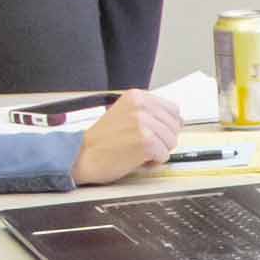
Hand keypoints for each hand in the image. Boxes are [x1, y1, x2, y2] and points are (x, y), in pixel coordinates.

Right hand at [69, 88, 186, 185]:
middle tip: (139, 144)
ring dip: (157, 152)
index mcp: (137, 96)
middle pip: (175, 127)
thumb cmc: (102, 140)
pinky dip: (152, 163)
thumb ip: (148, 113)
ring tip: (136, 151)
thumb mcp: (125, 114)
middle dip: (162, 140)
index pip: (173, 110)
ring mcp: (144, 122)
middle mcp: (141, 106)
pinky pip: (164, 156)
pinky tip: (135, 159)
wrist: (82, 155)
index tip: (152, 133)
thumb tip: (177, 120)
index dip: (166, 127)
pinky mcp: (146, 141)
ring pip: (172, 142)